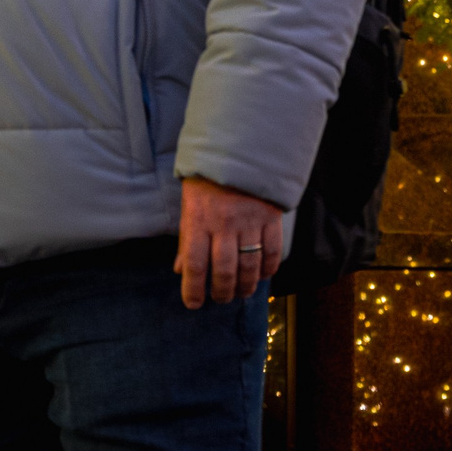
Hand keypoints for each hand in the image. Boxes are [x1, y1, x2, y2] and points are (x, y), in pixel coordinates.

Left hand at [175, 175, 282, 308]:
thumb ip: (187, 238)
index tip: (193, 304)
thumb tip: (180, 270)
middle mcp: (223, 224)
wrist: (240, 146)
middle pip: (224, 271)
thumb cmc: (208, 178)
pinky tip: (262, 275)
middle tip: (221, 299)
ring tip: (241, 293)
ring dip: (245, 287)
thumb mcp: (189, 204)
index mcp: (198, 220)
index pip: (194, 264)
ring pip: (249, 266)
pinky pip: (272, 251)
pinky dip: (268, 269)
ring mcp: (249, 221)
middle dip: (222, 292)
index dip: (193, 290)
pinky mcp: (270, 217)